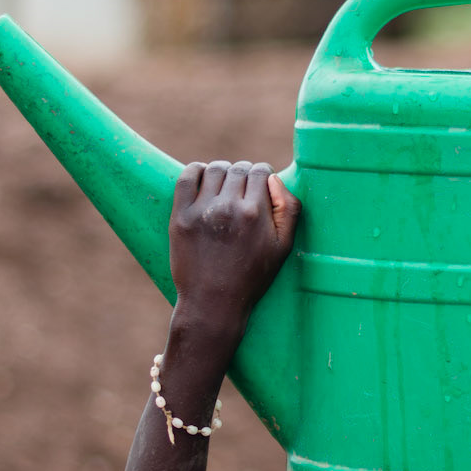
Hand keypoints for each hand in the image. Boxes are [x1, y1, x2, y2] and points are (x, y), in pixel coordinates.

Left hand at [168, 161, 300, 336]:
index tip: (259, 186)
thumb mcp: (283, 247)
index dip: (262, 176)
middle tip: (241, 190)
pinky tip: (202, 177)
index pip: (261, 172)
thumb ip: (289, 209)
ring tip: (223, 185)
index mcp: (256, 213)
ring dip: (222, 171)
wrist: (214, 302)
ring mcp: (202, 211)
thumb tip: (275, 179)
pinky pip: (188, 177)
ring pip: (215, 169)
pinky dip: (196, 170)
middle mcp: (229, 208)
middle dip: (243, 174)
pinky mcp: (181, 217)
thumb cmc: (252, 276)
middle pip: (239, 169)